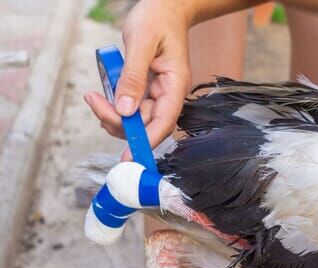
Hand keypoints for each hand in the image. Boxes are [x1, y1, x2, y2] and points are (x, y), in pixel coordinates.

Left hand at [84, 0, 191, 159]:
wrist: (164, 8)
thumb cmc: (157, 20)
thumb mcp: (141, 44)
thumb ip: (133, 78)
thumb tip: (125, 110)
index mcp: (175, 85)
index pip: (164, 122)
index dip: (147, 141)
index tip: (129, 156)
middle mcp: (168, 95)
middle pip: (145, 124)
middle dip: (118, 120)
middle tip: (93, 100)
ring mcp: (157, 95)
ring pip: (135, 120)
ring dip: (112, 115)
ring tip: (94, 96)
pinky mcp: (145, 92)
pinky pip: (129, 108)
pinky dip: (113, 106)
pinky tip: (101, 95)